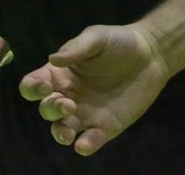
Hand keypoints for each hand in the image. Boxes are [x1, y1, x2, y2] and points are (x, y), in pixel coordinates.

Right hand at [18, 24, 171, 155]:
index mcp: (60, 73)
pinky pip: (89, 141)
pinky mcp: (105, 127)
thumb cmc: (120, 42)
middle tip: (68, 104)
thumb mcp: (97, 38)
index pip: (33, 85)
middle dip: (51, 110)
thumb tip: (53, 59)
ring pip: (61, 130)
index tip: (45, 86)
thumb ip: (76, 48)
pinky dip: (84, 146)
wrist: (152, 55)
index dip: (32, 88)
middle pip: (46, 110)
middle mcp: (68, 95)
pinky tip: (84, 144)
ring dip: (60, 133)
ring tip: (68, 132)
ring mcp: (85, 113)